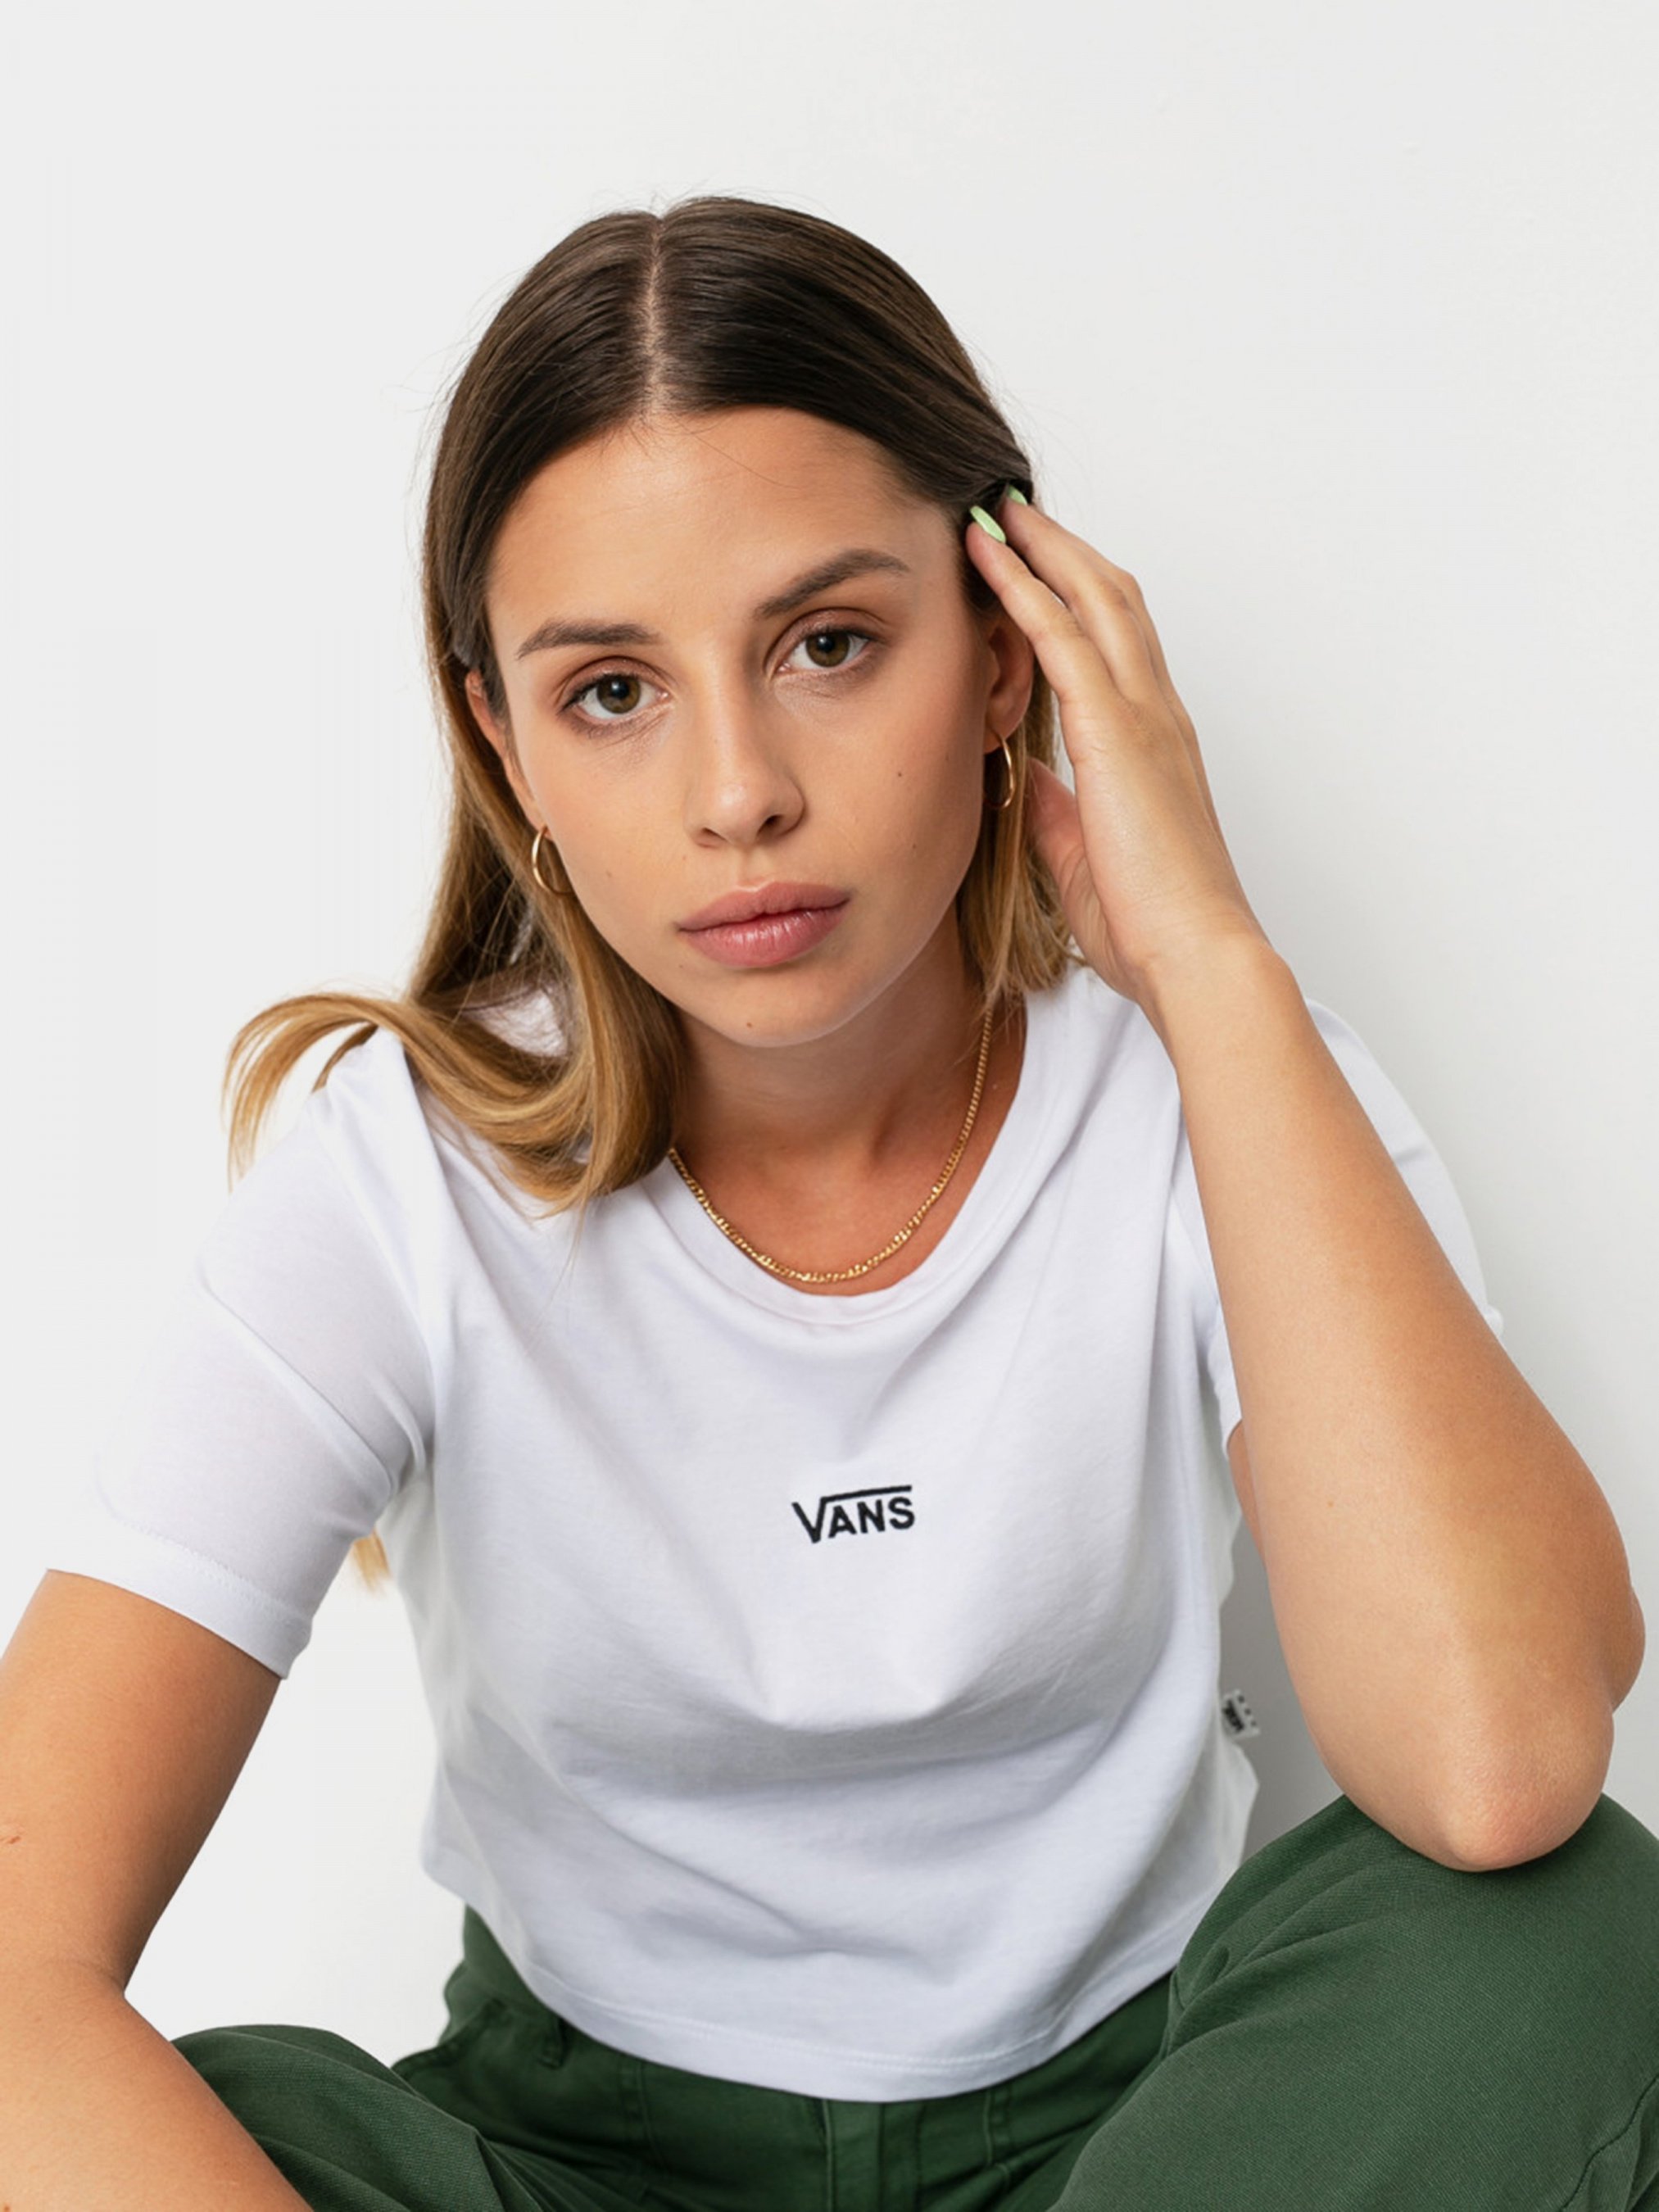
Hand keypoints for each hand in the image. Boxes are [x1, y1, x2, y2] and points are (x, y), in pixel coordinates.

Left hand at [966, 492, 1269, 1011]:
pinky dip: (1024, 587)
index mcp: (1155, 745)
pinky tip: (989, 557)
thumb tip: (1024, 777)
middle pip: (1113, 598)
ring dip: (1043, 546)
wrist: (1196, 956)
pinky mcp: (1117, 731)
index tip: (1039, 564)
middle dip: (1063, 547)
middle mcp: (1157, 715)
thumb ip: (1056, 810)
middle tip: (1013, 509)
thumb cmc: (1153, 927)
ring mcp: (1144, 716)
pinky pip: (1064, 635)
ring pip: (1094, 597)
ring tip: (996, 510)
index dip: (1080, 596)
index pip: (1119, 645)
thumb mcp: (1082, 857)